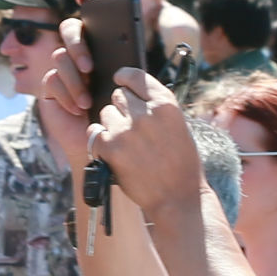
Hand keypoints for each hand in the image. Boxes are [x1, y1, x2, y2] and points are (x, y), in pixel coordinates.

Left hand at [91, 71, 202, 215]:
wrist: (177, 198)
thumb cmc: (182, 164)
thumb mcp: (178, 126)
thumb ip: (157, 107)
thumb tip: (134, 92)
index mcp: (166, 104)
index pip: (135, 76)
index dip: (125, 77)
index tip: (119, 79)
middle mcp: (145, 113)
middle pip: (119, 95)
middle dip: (122, 108)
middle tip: (131, 128)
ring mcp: (126, 130)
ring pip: (105, 113)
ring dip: (111, 125)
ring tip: (127, 144)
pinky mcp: (110, 148)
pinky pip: (94, 132)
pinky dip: (100, 141)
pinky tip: (113, 152)